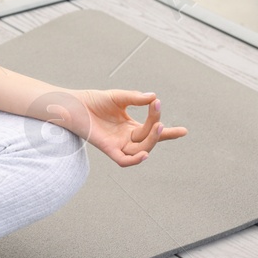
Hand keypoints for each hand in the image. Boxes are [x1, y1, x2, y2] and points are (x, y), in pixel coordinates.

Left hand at [60, 88, 187, 166]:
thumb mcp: (119, 97)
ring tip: (157, 126)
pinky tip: (145, 153)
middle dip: (159, 132)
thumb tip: (154, 97)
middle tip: (161, 120)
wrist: (73, 104)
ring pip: (141, 150)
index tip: (184, 131)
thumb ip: (136, 98)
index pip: (153, 131)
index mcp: (130, 127)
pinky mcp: (108, 149)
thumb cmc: (94, 101)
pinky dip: (135, 160)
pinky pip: (124, 161)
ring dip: (151, 140)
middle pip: (149, 139)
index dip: (169, 133)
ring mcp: (118, 144)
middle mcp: (126, 138)